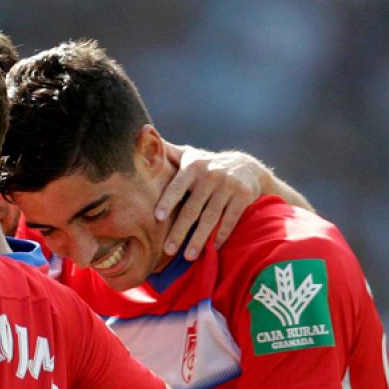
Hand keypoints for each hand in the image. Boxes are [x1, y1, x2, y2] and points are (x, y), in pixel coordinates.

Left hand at [155, 142, 265, 260]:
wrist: (247, 167)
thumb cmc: (207, 166)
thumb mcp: (189, 156)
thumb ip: (168, 152)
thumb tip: (142, 132)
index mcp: (193, 167)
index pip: (177, 186)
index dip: (167, 201)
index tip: (157, 218)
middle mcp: (211, 175)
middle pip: (192, 208)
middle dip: (179, 231)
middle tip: (167, 250)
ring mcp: (229, 186)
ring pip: (211, 217)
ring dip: (199, 239)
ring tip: (188, 257)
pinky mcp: (244, 196)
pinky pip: (230, 219)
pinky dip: (221, 235)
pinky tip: (213, 247)